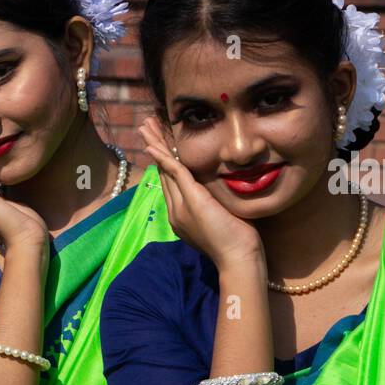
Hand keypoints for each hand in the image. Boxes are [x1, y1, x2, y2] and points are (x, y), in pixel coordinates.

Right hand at [138, 117, 263, 268]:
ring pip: (165, 169)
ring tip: (145, 126)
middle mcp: (175, 210)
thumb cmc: (239, 241)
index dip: (165, 159)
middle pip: (163, 172)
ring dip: (156, 145)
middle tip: (145, 127)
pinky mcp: (191, 200)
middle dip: (155, 147)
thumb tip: (221, 191)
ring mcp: (180, 206)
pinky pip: (173, 173)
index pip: (171, 181)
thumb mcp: (224, 217)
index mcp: (182, 215)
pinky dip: (163, 157)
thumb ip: (217, 203)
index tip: (160, 141)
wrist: (238, 258)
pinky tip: (153, 145)